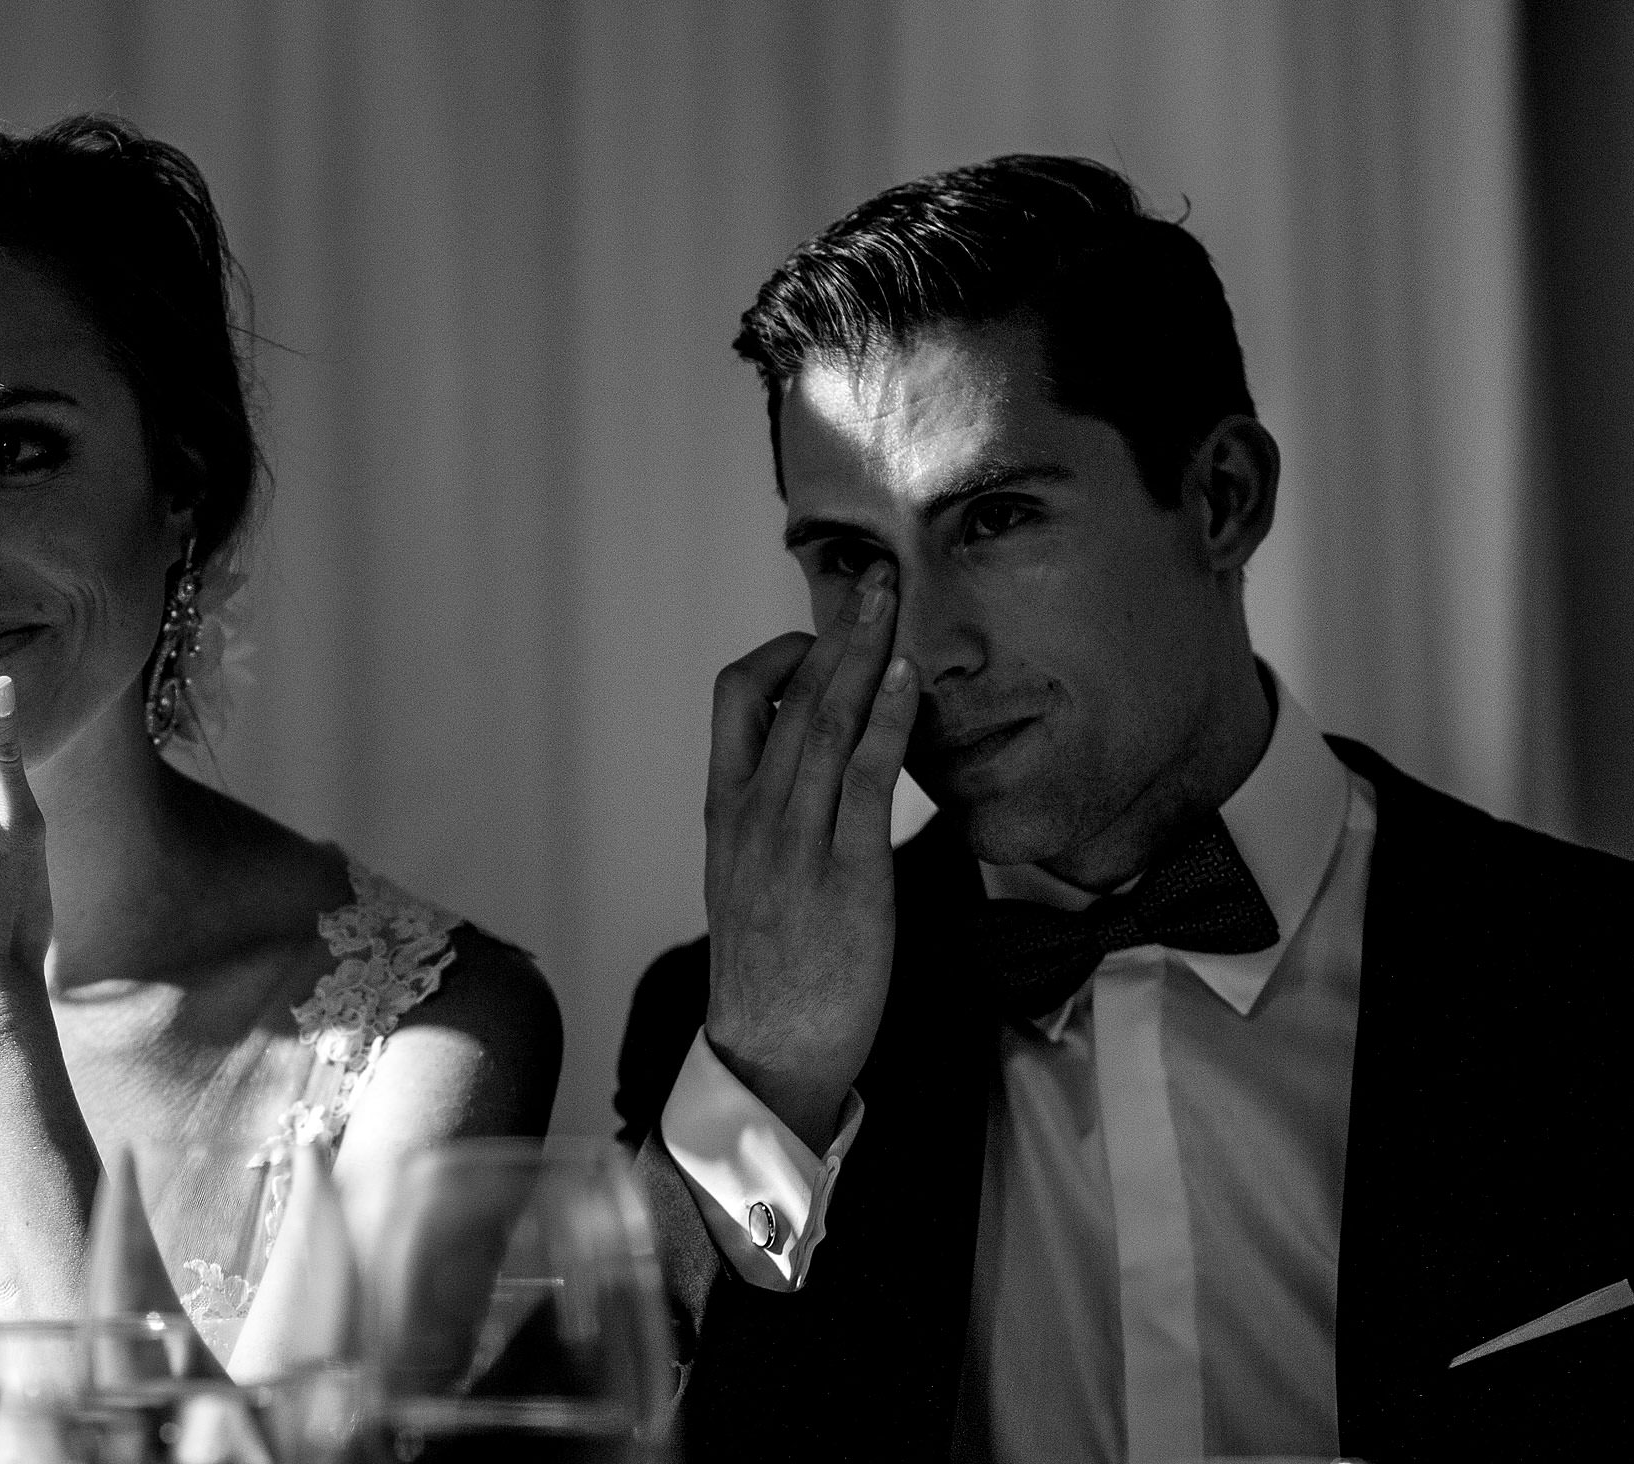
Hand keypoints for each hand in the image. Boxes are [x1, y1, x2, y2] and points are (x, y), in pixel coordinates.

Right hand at [700, 560, 916, 1151]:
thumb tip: (810, 772)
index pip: (736, 700)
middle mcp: (753, 815)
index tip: (825, 636)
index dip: (781, 655)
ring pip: (824, 721)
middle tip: (877, 580)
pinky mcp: (846, 873)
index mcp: (725, 811)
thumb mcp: (747, 880)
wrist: (769, 1053)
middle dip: (837, 631)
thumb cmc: (771, 972)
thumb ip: (771, 821)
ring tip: (897, 604)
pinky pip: (865, 778)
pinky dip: (887, 721)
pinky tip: (909, 683)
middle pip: (789, 693)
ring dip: (864, 653)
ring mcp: (796, 841)